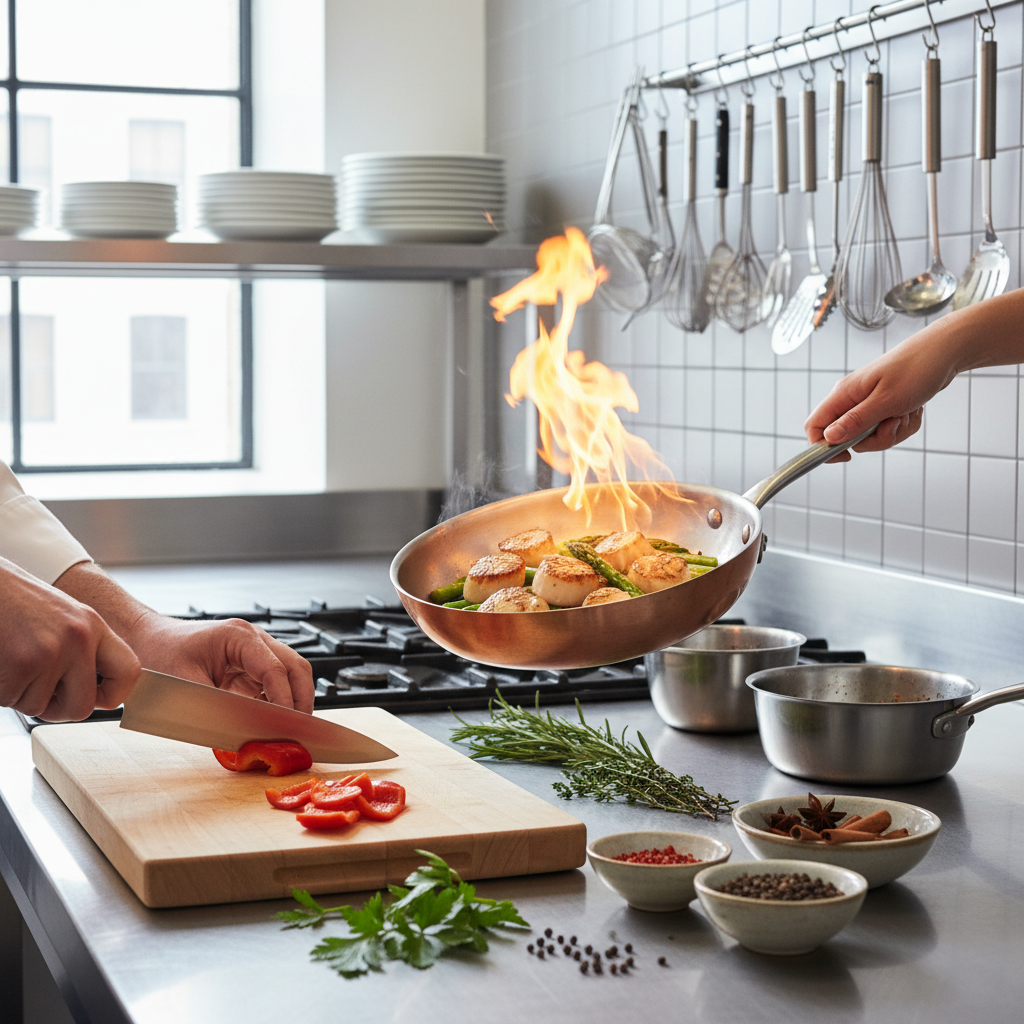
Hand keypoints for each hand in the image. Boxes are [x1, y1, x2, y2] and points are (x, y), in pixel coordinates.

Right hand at [0, 559, 140, 720]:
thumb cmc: (14, 603)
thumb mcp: (62, 618)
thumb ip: (81, 648)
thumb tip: (92, 689)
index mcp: (92, 625)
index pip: (128, 671)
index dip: (114, 695)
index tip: (99, 700)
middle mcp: (79, 638)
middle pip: (82, 706)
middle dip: (58, 708)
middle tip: (38, 690)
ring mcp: (52, 652)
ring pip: (41, 707)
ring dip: (22, 694)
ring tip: (13, 661)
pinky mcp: (22, 665)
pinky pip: (14, 702)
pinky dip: (4, 690)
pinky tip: (3, 663)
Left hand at [53, 562, 314, 714]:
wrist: (144, 641)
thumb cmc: (159, 654)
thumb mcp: (185, 686)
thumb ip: (218, 709)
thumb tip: (244, 734)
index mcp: (239, 637)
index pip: (276, 670)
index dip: (284, 701)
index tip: (286, 727)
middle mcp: (254, 639)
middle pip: (296, 668)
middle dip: (301, 701)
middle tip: (297, 731)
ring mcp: (255, 651)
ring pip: (292, 674)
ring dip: (294, 701)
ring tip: (289, 730)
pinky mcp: (250, 665)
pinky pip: (275, 683)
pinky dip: (279, 703)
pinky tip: (272, 723)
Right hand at [804, 327, 959, 462]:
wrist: (944, 352)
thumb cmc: (917, 368)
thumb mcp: (886, 400)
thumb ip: (856, 421)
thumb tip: (828, 438)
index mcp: (844, 394)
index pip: (815, 426)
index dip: (823, 446)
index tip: (846, 456)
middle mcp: (851, 399)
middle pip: (847, 437)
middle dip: (874, 439)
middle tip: (893, 422)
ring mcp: (867, 403)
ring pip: (870, 436)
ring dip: (893, 431)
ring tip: (907, 411)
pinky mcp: (883, 406)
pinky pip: (887, 429)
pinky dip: (903, 424)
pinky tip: (913, 409)